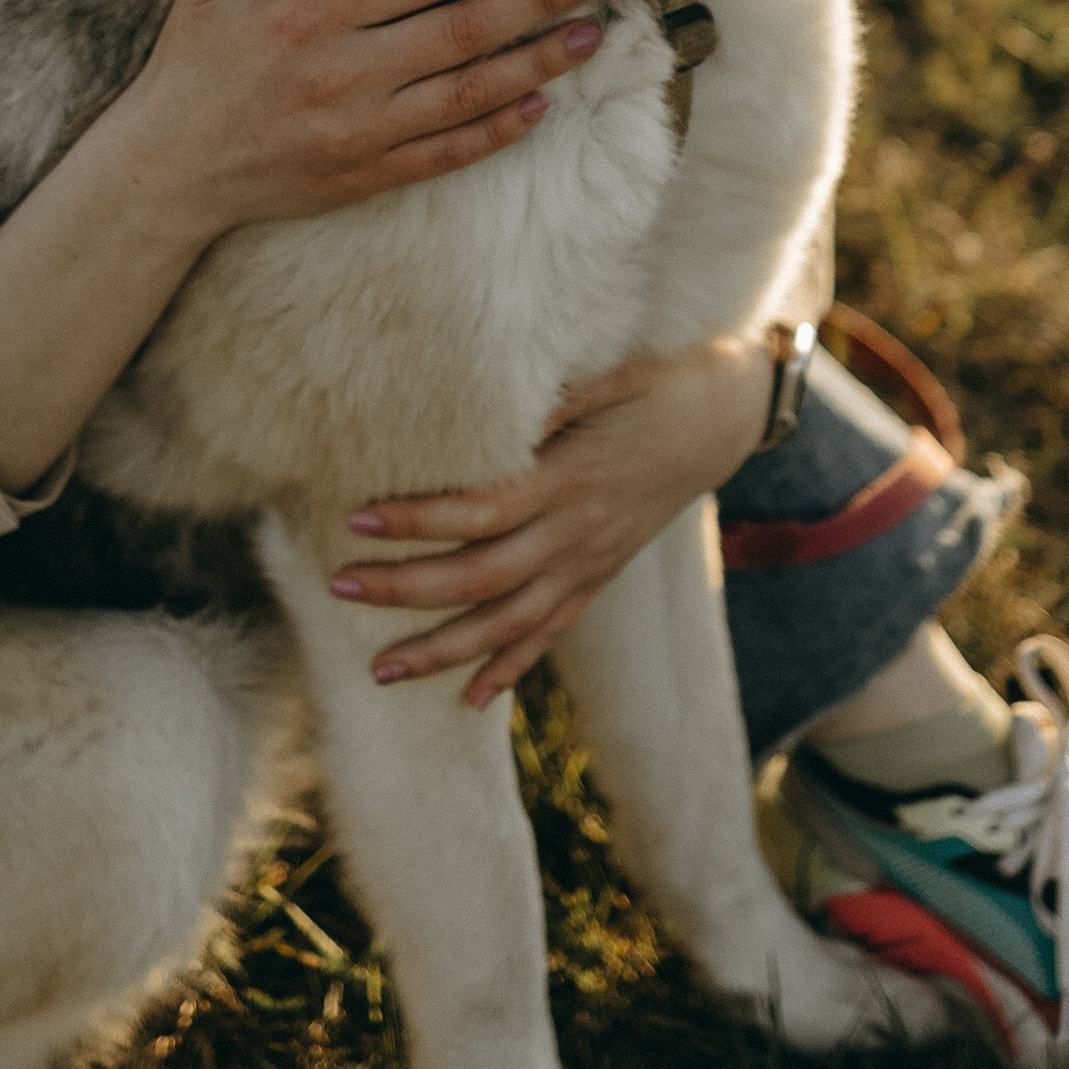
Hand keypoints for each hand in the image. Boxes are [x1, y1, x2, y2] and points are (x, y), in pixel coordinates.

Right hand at [119, 0, 611, 241]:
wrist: (166, 169)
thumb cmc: (192, 63)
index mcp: (310, 14)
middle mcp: (344, 72)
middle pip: (463, 29)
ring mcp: (360, 131)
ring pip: (468, 93)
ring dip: (535, 63)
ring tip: (587, 37)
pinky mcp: (365, 176)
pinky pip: (446, 153)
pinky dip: (496, 132)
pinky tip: (539, 108)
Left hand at [329, 332, 778, 708]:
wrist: (730, 414)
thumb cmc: (663, 378)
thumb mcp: (611, 371)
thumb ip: (548, 395)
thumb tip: (474, 404)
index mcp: (571, 477)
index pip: (479, 512)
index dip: (416, 520)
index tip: (355, 518)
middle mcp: (578, 532)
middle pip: (481, 578)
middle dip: (406, 590)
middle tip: (338, 587)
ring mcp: (591, 561)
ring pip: (510, 624)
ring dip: (443, 650)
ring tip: (380, 669)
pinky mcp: (600, 574)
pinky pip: (551, 631)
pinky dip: (510, 667)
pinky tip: (470, 697)